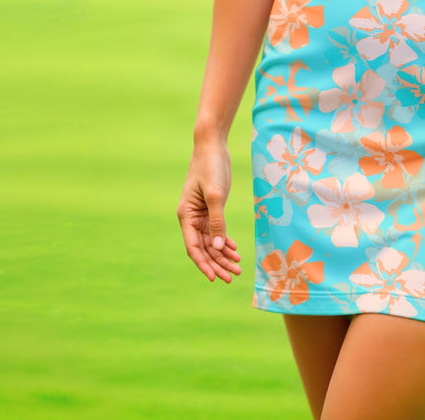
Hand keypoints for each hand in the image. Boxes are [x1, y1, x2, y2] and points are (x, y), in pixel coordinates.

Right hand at [177, 141, 241, 282]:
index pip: (194, 247)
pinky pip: (217, 230)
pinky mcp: (211, 208)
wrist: (212, 146)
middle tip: (233, 277)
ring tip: (238, 267)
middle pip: (204, 248)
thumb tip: (218, 248)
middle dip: (217, 263)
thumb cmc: (210, 167)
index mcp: (186, 216)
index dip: (204, 264)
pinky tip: (235, 250)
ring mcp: (201, 214)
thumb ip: (217, 221)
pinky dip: (225, 241)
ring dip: (223, 255)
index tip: (215, 278)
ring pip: (211, 241)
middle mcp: (191, 218)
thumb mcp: (215, 194)